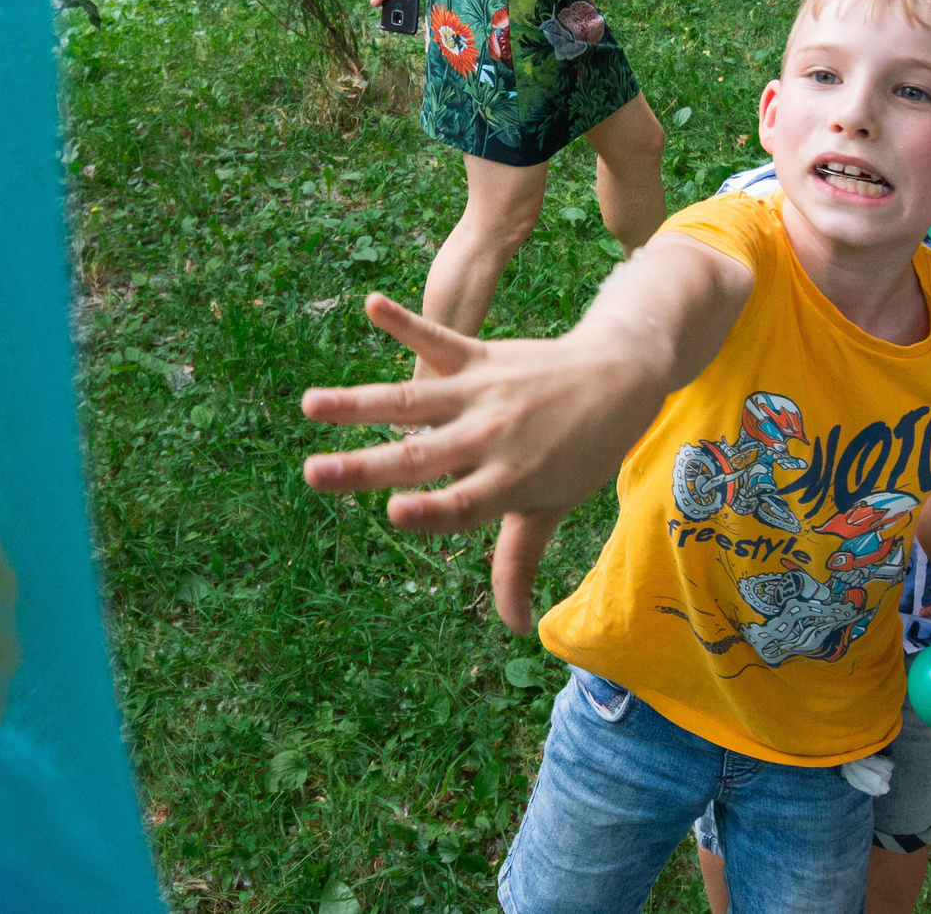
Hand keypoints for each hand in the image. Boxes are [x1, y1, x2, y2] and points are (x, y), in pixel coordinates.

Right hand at [300, 295, 673, 632]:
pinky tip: (372, 304)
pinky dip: (406, 322)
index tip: (395, 511)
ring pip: (415, 400)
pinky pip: (440, 338)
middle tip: (312, 473)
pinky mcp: (482, 357)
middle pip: (422, 455)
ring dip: (358, 401)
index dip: (431, 510)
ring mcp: (484, 393)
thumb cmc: (583, 452)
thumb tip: (513, 627)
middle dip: (365, 465)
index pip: (464, 503)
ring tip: (310, 404)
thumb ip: (520, 560)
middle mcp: (492, 437)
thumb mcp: (553, 507)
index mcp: (510, 481)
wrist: (619, 377)